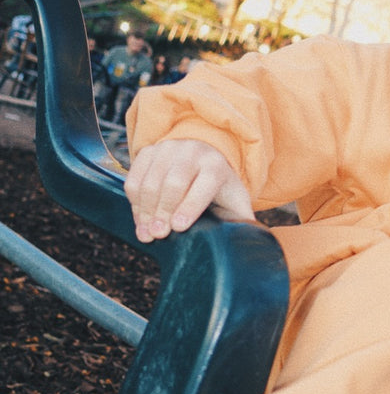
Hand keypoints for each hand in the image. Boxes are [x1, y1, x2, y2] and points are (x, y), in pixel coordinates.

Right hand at [124, 139, 254, 242]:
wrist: (203, 158)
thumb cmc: (220, 189)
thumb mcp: (236, 202)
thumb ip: (243, 222)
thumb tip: (250, 244)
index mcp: (217, 166)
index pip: (204, 185)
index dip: (190, 207)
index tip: (178, 228)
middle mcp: (193, 152)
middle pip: (173, 183)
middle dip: (163, 212)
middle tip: (158, 234)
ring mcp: (168, 149)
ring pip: (150, 181)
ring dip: (145, 211)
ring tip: (146, 233)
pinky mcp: (149, 151)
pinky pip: (134, 177)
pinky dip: (134, 202)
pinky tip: (140, 219)